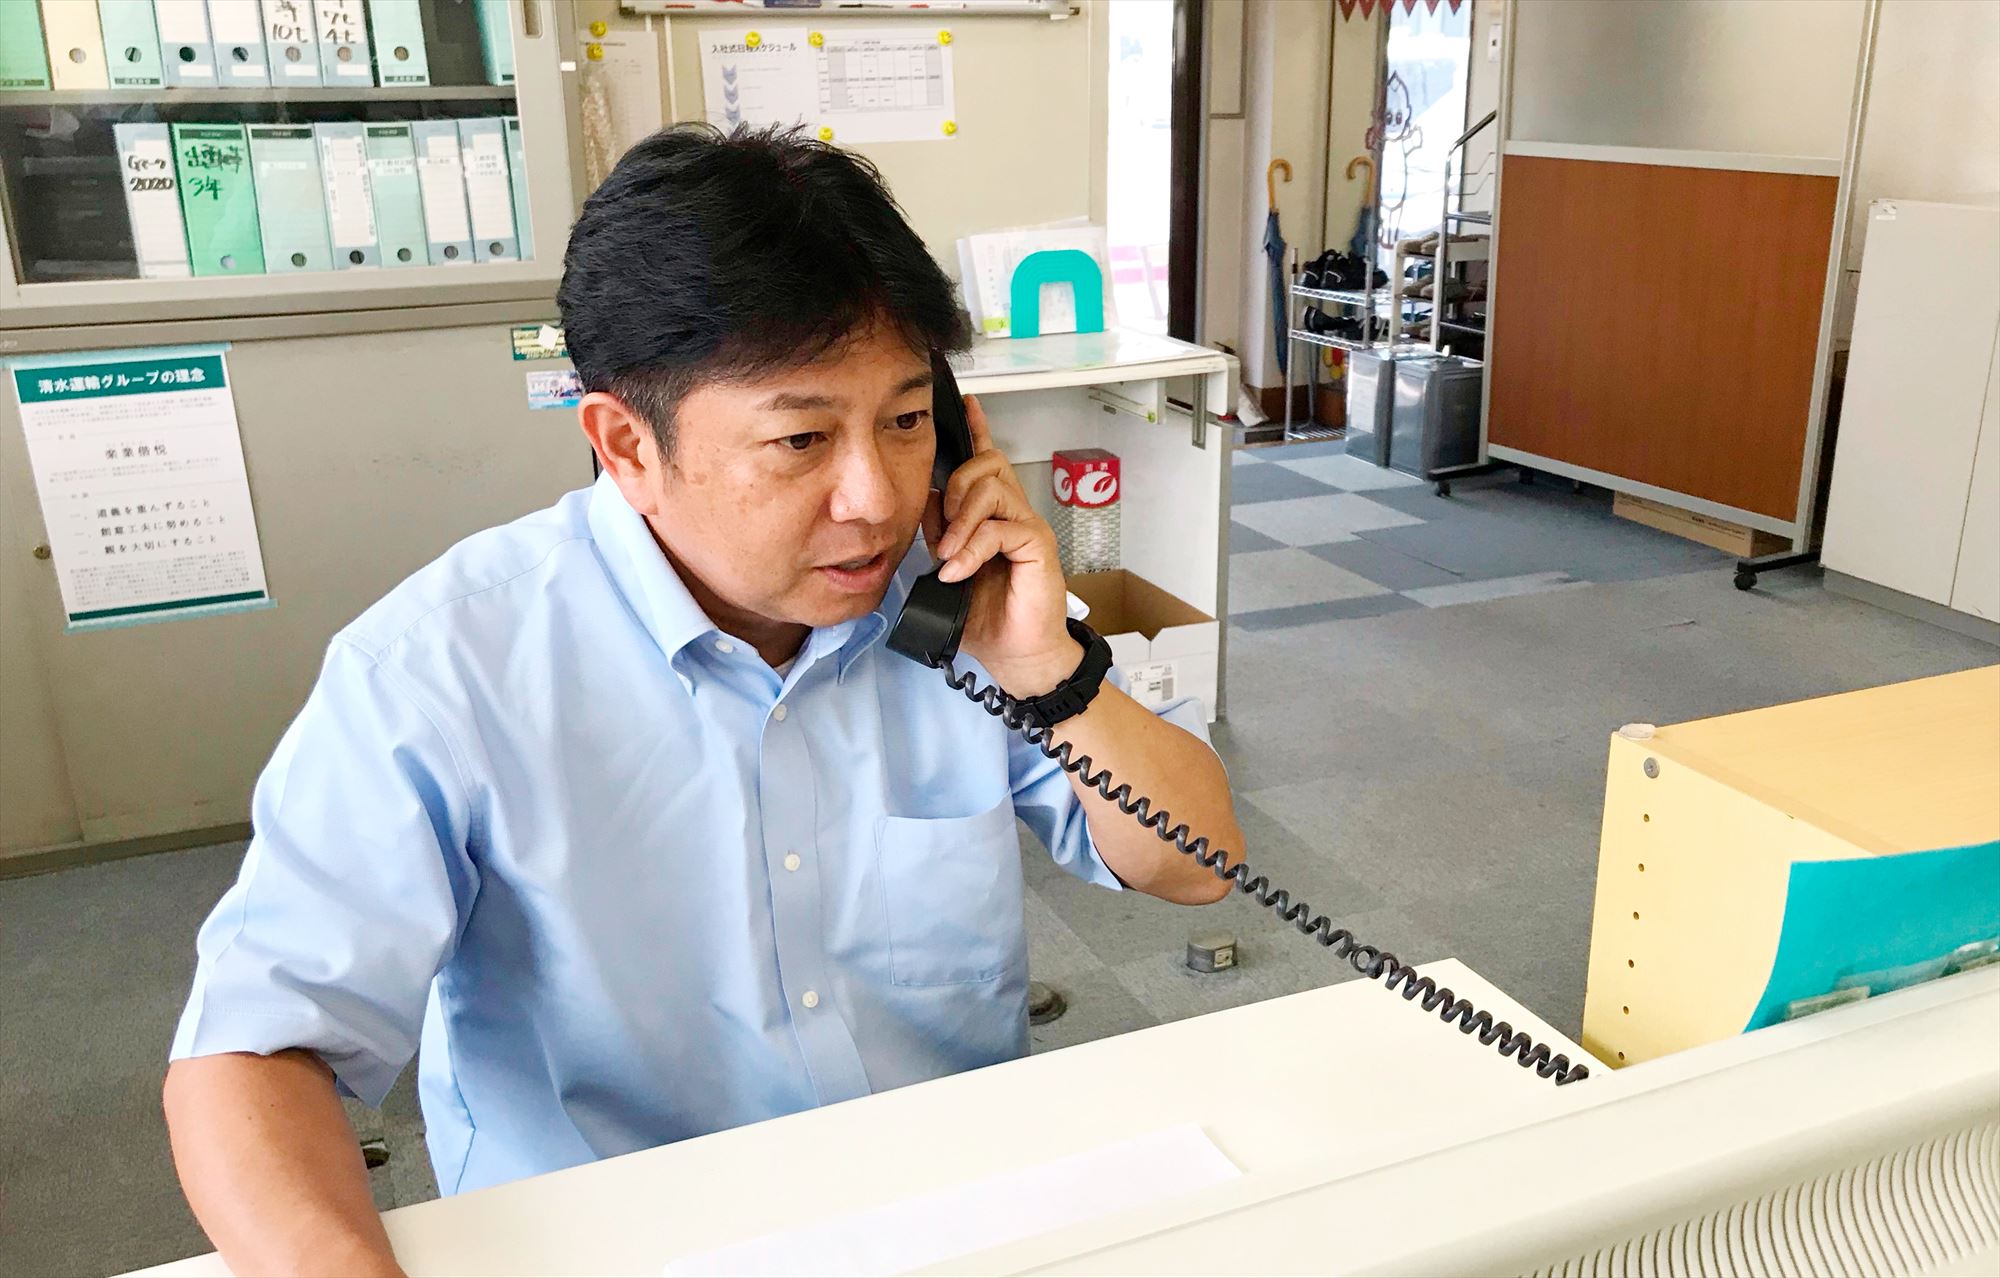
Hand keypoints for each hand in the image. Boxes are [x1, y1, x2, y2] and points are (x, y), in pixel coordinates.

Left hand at [925, 395, 1081, 695]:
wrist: (1015, 654)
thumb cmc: (984, 615)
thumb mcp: (947, 568)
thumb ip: (938, 532)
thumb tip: (925, 504)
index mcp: (993, 513)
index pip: (986, 460)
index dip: (977, 430)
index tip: (966, 403)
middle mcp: (1014, 512)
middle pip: (986, 464)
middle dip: (955, 487)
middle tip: (940, 531)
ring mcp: (1028, 526)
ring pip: (991, 488)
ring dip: (959, 521)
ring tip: (947, 555)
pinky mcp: (1038, 546)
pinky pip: (999, 528)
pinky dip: (971, 549)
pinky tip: (958, 571)